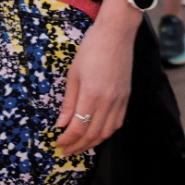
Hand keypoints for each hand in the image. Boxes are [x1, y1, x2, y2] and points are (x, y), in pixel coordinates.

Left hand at [55, 0, 138, 154]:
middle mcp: (108, 101)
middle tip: (65, 151)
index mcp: (91, 95)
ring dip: (93, 143)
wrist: (116, 33)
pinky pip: (118, 121)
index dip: (66, 140)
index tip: (57, 144)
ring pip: (107, 132)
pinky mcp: (127, 95)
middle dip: (77, 147)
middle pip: (93, 134)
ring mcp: (120, 99)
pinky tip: (98, 133)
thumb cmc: (91, 48)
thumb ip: (68, 102)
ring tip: (80, 146)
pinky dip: (107, 132)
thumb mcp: (73, 74)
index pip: (78, 128)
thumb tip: (61, 125)